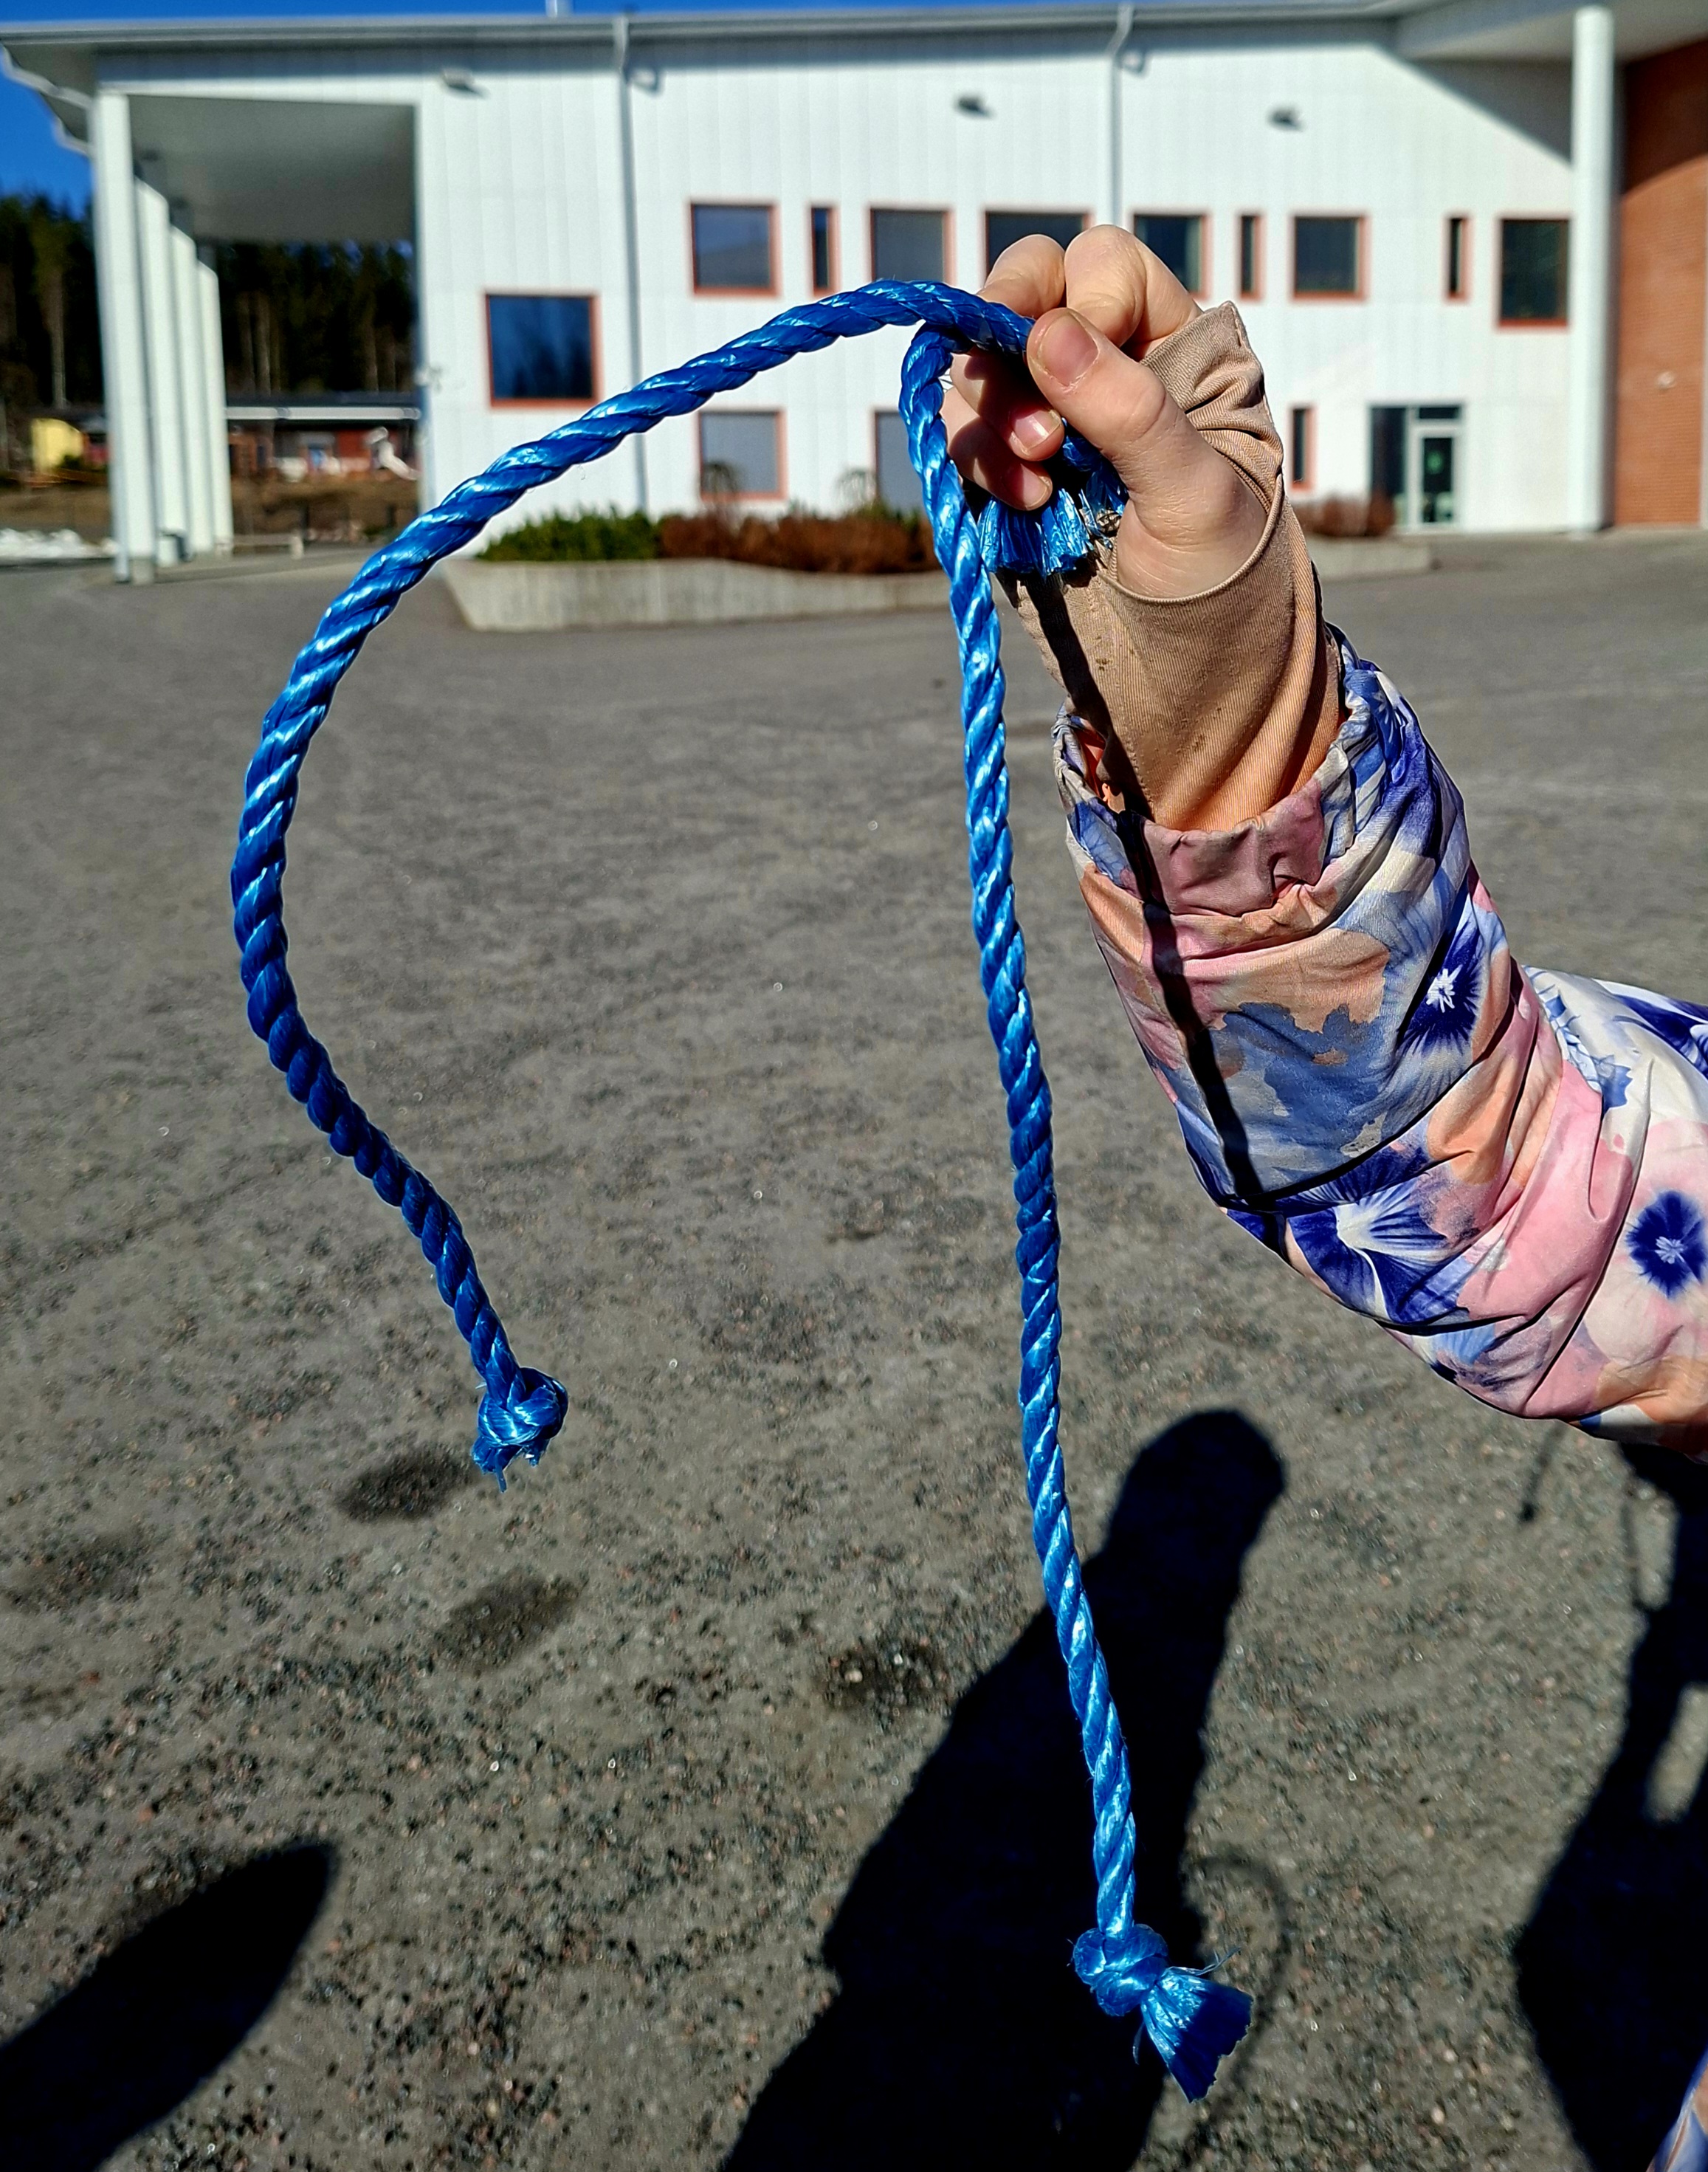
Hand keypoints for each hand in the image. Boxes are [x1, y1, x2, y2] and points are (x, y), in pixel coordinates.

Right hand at [944, 227, 1265, 600]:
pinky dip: (975, 464)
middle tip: (1033, 431)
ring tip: (1035, 483)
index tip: (1072, 369)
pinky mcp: (1005, 475)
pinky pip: (960, 436)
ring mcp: (1048, 420)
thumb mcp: (1195, 494)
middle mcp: (1104, 367)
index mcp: (1173, 346)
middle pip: (1025, 296)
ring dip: (990, 416)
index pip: (1103, 269)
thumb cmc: (1222, 578)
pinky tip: (1021, 504)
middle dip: (1006, 348)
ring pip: (979, 367)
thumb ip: (1131, 411)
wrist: (1189, 670)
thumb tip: (1048, 333)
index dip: (1077, 301)